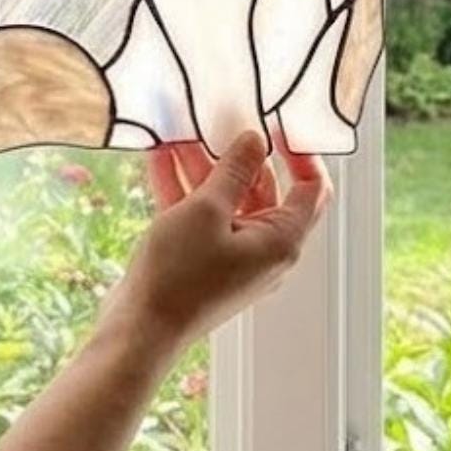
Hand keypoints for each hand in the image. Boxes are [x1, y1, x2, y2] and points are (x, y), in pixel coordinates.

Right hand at [107, 128, 331, 356]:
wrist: (139, 330)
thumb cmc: (179, 275)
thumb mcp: (207, 209)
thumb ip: (234, 170)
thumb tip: (255, 140)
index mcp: (281, 240)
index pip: (311, 188)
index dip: (300, 152)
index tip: (276, 124)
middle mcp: (264, 249)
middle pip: (263, 190)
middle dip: (236, 155)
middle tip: (216, 120)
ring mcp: (232, 256)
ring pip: (225, 200)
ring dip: (202, 167)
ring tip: (177, 132)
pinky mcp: (202, 260)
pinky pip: (201, 216)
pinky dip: (184, 189)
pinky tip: (159, 157)